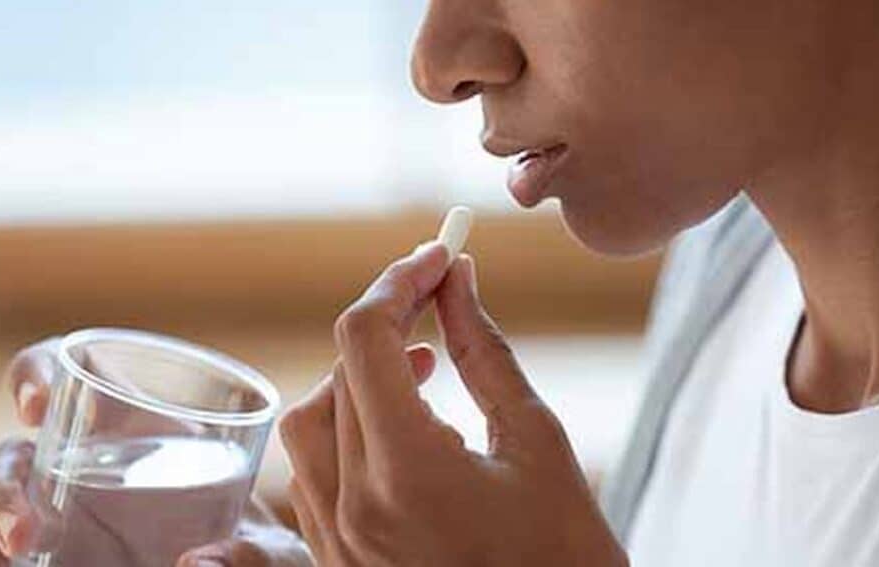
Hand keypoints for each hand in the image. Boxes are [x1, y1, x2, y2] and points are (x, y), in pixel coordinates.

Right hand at [0, 340, 312, 566]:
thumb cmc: (263, 552)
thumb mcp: (274, 551)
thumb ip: (255, 555)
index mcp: (140, 429)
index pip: (73, 372)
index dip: (38, 372)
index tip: (37, 404)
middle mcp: (90, 466)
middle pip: (19, 454)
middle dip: (6, 486)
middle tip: (27, 532)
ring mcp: (66, 517)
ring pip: (5, 510)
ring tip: (16, 558)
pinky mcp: (59, 559)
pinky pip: (9, 559)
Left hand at [279, 242, 627, 566]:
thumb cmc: (568, 553)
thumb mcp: (538, 439)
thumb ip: (484, 350)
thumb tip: (457, 278)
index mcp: (408, 473)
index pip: (365, 340)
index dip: (400, 283)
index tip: (438, 256)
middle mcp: (356, 509)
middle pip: (339, 375)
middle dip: (388, 321)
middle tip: (440, 296)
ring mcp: (339, 543)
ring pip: (311, 424)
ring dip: (357, 377)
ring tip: (421, 367)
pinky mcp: (339, 563)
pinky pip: (313, 475)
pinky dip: (346, 429)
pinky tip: (399, 426)